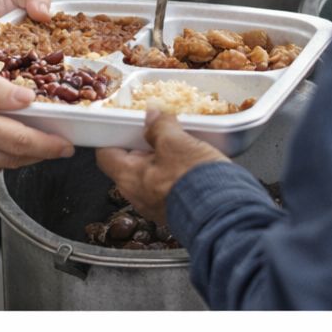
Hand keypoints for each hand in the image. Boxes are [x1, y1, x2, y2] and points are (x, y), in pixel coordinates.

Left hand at [96, 108, 226, 222]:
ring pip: (151, 173)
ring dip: (161, 157)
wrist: (225, 216)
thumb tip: (152, 115)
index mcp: (129, 178)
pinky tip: (190, 160)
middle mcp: (138, 195)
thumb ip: (160, 126)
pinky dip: (174, 171)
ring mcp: (157, 205)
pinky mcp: (176, 209)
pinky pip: (168, 186)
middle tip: (156, 128)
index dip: (110, 137)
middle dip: (142, 144)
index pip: (106, 155)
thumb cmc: (194, 180)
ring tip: (178, 141)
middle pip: (130, 163)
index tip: (119, 124)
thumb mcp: (176, 142)